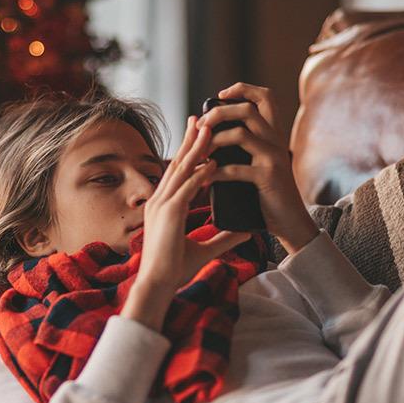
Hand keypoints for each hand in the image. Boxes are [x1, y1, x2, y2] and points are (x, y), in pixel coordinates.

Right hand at [123, 116, 250, 329]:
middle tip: (203, 117)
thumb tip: (245, 232)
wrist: (158, 284)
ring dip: (197, 148)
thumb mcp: (204, 250)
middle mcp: (160, 200)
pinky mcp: (169, 214)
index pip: (177, 171)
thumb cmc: (174, 269)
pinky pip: (186, 188)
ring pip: (182, 170)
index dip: (189, 151)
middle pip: (178, 163)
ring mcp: (162, 205)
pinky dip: (200, 174)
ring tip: (210, 128)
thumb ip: (223, 238)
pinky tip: (213, 163)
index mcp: (163, 206)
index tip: (200, 134)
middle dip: (192, 140)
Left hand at [199, 82, 318, 255]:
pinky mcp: (268, 177)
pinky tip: (204, 179)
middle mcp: (277, 140)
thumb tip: (211, 132)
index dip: (243, 89)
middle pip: (247, 110)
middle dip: (218, 113)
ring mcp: (274, 158)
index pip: (265, 96)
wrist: (290, 222)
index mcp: (274, 134)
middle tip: (200, 126)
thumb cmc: (268, 193)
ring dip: (213, 142)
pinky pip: (235, 168)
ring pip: (240, 134)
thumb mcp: (259, 163)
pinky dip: (215, 172)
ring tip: (198, 154)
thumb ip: (245, 146)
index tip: (220, 95)